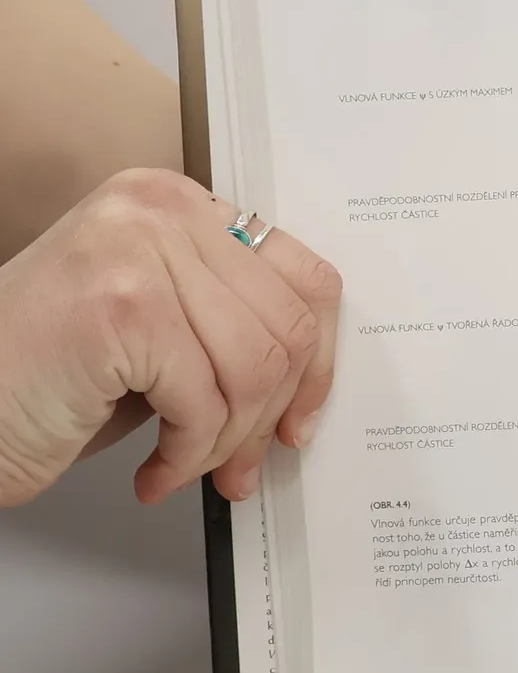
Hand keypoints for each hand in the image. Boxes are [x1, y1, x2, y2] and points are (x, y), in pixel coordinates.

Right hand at [0, 169, 340, 508]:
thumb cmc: (45, 373)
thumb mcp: (161, 328)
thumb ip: (232, 324)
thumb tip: (311, 376)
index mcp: (176, 204)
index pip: (303, 276)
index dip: (318, 359)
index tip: (301, 412)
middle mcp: (159, 211)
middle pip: (286, 327)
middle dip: (270, 413)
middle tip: (241, 461)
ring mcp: (138, 252)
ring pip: (254, 368)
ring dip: (227, 441)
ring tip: (191, 465)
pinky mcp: (122, 308)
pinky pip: (205, 402)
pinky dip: (189, 454)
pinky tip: (158, 469)